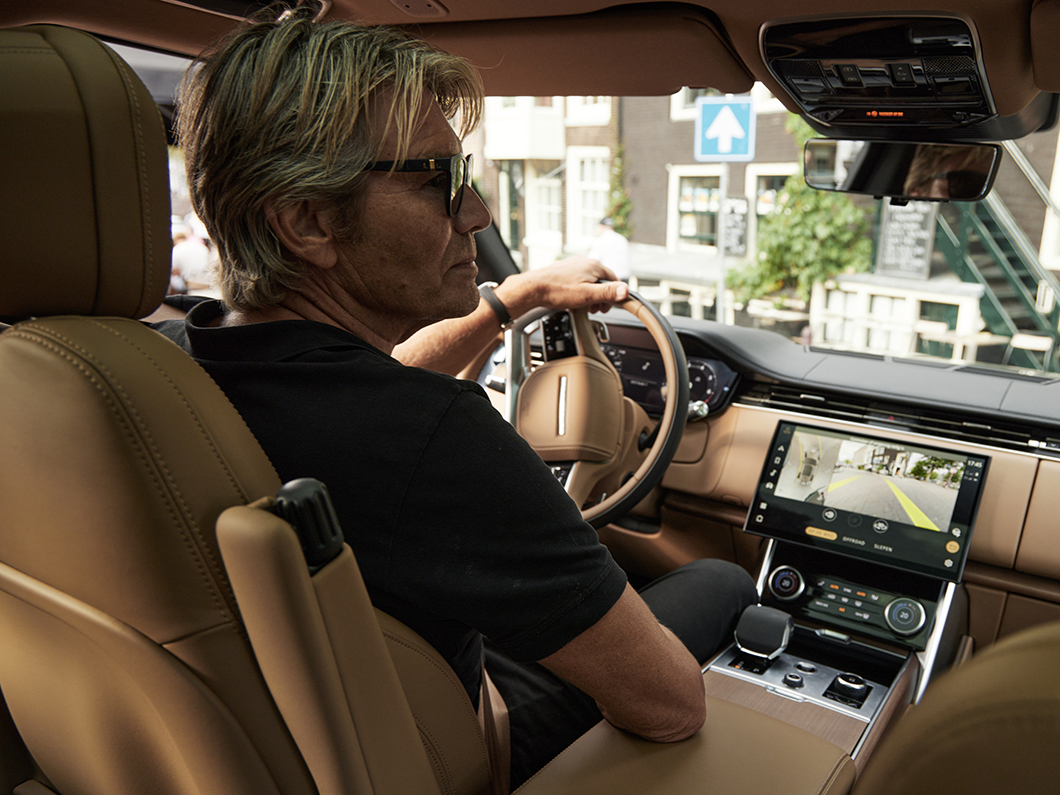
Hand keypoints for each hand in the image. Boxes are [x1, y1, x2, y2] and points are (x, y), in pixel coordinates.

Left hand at [493, 256, 629, 318]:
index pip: (614, 279)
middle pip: (601, 280)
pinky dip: (578, 290)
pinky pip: (577, 280)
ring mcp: (572, 265)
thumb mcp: (587, 295)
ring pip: (588, 280)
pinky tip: (571, 299)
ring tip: (583, 305)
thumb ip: (608, 293)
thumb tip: (626, 290)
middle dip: (600, 296)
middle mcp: (584, 262)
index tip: (607, 307)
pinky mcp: (563, 270)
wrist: (533, 289)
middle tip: (594, 309)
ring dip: (589, 294)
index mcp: (594, 266)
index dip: (613, 295)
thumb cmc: (557, 291)